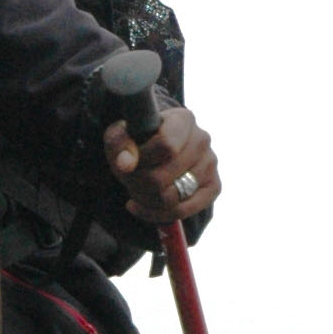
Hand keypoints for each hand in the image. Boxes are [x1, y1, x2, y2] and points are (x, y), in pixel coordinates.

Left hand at [103, 102, 218, 223]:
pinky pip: (182, 211)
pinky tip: (139, 206)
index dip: (141, 159)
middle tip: (128, 178)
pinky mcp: (213, 187)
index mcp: (183, 119)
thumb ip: (119, 144)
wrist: (154, 151)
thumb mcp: (119, 136)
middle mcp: (202, 139)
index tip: (127, 161)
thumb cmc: (137, 141)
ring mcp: (210, 164)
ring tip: (135, 188)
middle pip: (163, 177)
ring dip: (144, 198)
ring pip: (171, 197)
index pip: (165, 145)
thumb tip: (126, 164)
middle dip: (137, 183)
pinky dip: (155, 214)